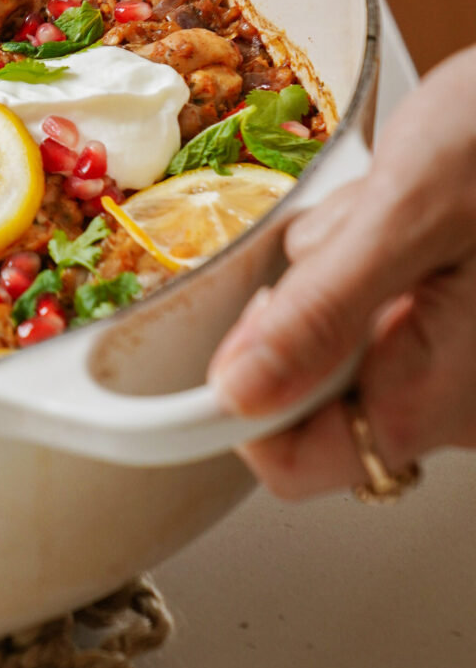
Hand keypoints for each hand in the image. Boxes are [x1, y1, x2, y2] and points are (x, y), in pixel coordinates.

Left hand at [209, 45, 475, 497]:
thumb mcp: (413, 206)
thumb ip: (323, 307)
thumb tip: (239, 391)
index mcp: (437, 391)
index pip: (291, 461)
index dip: (232, 400)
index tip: (217, 328)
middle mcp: (463, 406)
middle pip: (314, 398)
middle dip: (299, 312)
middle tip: (340, 236)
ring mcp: (473, 373)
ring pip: (351, 348)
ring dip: (342, 279)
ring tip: (397, 213)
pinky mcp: (473, 334)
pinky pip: (392, 316)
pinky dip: (379, 266)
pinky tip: (420, 220)